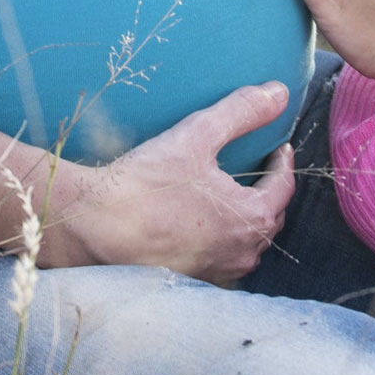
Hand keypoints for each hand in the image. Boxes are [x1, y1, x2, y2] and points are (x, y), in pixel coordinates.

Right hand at [54, 82, 295, 284]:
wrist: (90, 227)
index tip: (278, 148)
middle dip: (269, 191)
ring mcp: (218, 272)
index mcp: (253, 218)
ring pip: (248, 243)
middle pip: (271, 217)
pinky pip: (222, 259)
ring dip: (248, 220)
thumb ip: (242, 112)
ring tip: (235, 196)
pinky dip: (223, 241)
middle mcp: (243, 253)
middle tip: (260, 169)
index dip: (282, 163)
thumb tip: (279, 92)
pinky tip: (205, 226)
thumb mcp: (198, 136)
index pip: (284, 187)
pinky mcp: (192, 282)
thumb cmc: (145, 184)